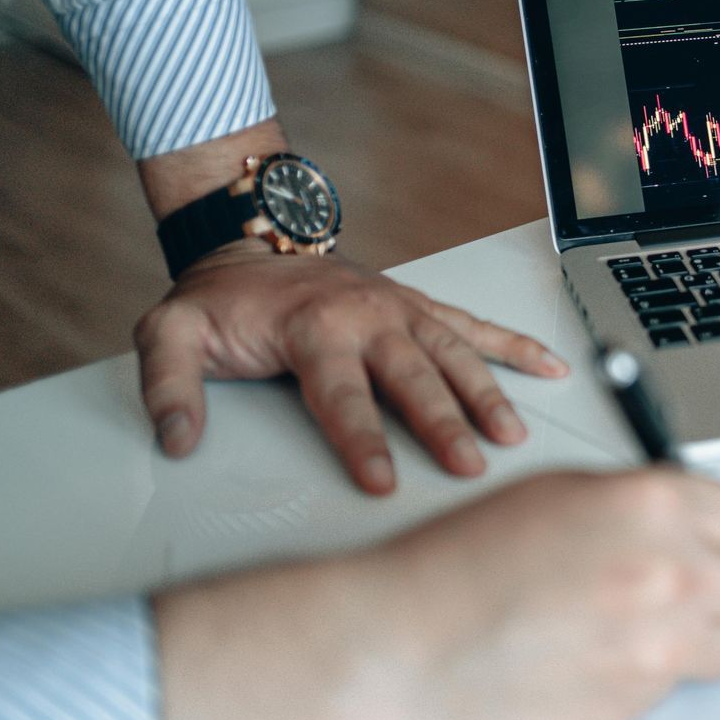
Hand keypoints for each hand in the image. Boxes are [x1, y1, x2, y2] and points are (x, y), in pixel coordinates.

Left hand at [134, 239, 568, 493]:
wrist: (252, 241)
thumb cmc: (220, 300)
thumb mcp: (168, 332)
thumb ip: (168, 385)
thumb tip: (177, 438)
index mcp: (313, 328)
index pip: (342, 395)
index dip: (363, 440)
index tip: (385, 479)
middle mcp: (368, 316)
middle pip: (414, 377)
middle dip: (445, 422)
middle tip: (469, 465)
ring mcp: (401, 310)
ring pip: (455, 353)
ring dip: (487, 393)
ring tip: (511, 434)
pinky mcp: (420, 308)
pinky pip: (475, 325)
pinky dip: (516, 345)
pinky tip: (551, 367)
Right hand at [152, 469, 719, 719]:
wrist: (403, 645)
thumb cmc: (455, 567)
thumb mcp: (556, 492)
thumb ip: (635, 504)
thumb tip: (677, 519)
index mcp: (654, 504)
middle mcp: (671, 570)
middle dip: (719, 584)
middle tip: (677, 586)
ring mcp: (660, 642)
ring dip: (701, 636)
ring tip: (645, 628)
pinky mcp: (638, 701)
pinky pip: (677, 686)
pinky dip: (654, 675)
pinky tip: (603, 658)